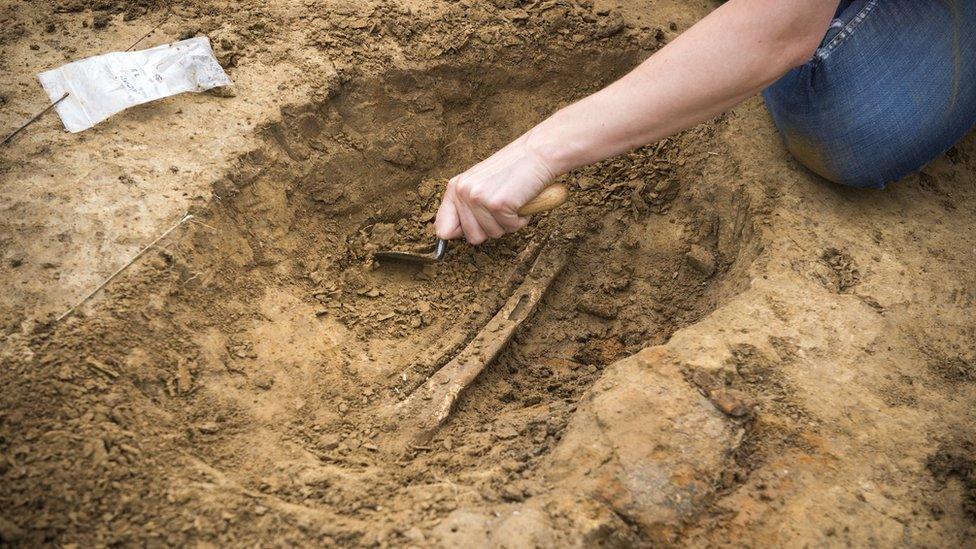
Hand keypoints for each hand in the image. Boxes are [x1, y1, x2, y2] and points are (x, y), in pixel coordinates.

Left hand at [435, 134, 555, 244]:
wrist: (537, 153)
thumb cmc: (513, 169)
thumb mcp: (479, 184)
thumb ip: (464, 205)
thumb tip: (447, 235)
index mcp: (455, 187)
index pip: (442, 229)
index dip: (462, 234)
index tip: (477, 226)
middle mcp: (463, 192)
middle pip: (472, 238)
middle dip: (492, 229)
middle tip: (502, 208)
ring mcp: (479, 198)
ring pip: (493, 234)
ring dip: (508, 223)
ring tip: (512, 200)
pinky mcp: (498, 204)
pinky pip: (510, 228)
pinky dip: (521, 219)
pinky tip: (521, 200)